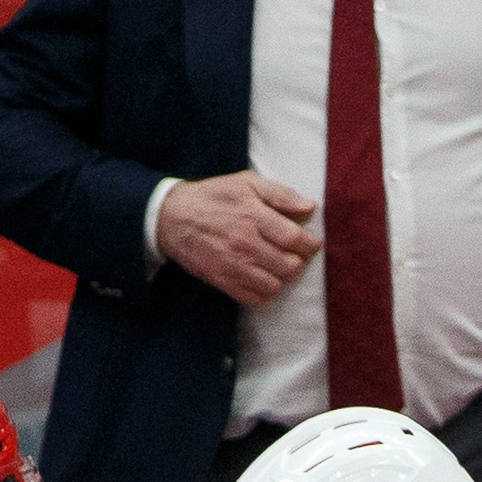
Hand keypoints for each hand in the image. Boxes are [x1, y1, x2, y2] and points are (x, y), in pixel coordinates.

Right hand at [156, 171, 319, 307]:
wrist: (171, 218)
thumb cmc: (213, 197)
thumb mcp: (247, 183)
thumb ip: (281, 195)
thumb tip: (310, 208)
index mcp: (254, 217)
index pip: (295, 240)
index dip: (310, 245)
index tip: (311, 243)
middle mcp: (245, 244)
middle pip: (289, 266)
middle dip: (298, 261)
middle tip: (293, 254)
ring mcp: (233, 266)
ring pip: (275, 286)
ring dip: (282, 278)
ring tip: (277, 266)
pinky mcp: (223, 282)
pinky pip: (256, 299)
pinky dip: (265, 292)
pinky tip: (263, 278)